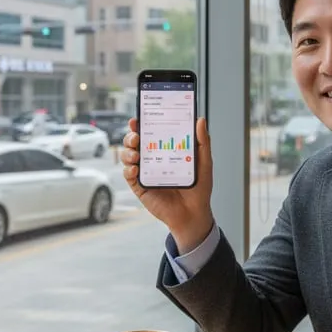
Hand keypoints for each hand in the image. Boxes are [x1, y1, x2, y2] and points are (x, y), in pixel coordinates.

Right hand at [121, 117, 213, 252]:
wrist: (194, 213)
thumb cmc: (199, 187)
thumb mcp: (204, 162)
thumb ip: (202, 141)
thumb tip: (200, 120)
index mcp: (165, 149)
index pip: (150, 132)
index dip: (141, 124)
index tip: (138, 118)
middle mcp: (152, 159)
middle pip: (134, 142)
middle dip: (131, 136)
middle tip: (136, 136)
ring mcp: (145, 172)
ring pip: (128, 156)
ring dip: (127, 152)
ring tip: (136, 153)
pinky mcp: (140, 187)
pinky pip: (129, 175)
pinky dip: (129, 170)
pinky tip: (135, 168)